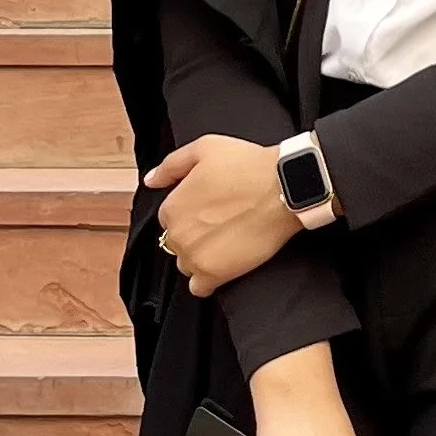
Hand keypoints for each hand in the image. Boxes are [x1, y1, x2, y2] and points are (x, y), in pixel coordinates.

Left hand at [144, 132, 305, 292]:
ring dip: (200, 256)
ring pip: (187, 264)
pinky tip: (223, 264)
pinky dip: (207, 280)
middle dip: (194, 233)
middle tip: (220, 221)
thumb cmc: (248, 165)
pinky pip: (199, 288)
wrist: (283, 189)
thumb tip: (151, 180)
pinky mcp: (215, 275)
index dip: (189, 210)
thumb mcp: (204, 148)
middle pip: (177, 242)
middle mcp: (178, 235)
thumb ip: (171, 165)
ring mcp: (194, 257)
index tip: (208, 206)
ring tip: (225, 241)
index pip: (169, 218)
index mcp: (172, 206)